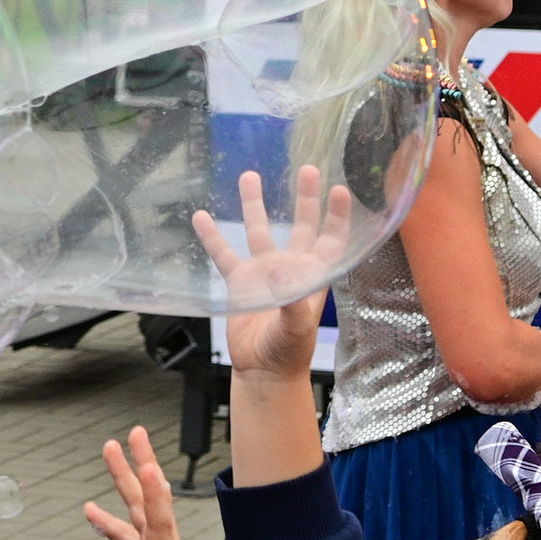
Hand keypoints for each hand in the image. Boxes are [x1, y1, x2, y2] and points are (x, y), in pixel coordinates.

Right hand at [193, 165, 352, 336]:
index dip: (337, 217)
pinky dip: (212, 237)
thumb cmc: (289, 351)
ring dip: (254, 204)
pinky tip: (200, 216)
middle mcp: (291, 267)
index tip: (340, 190)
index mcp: (314, 276)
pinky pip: (223, 255)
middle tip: (308, 169)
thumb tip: (279, 271)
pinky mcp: (239, 282)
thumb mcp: (297, 327)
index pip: (331, 240)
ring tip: (248, 175)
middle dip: (305, 198)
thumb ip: (293, 301)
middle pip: (301, 225)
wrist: (263, 371)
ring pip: (259, 230)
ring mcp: (263, 272)